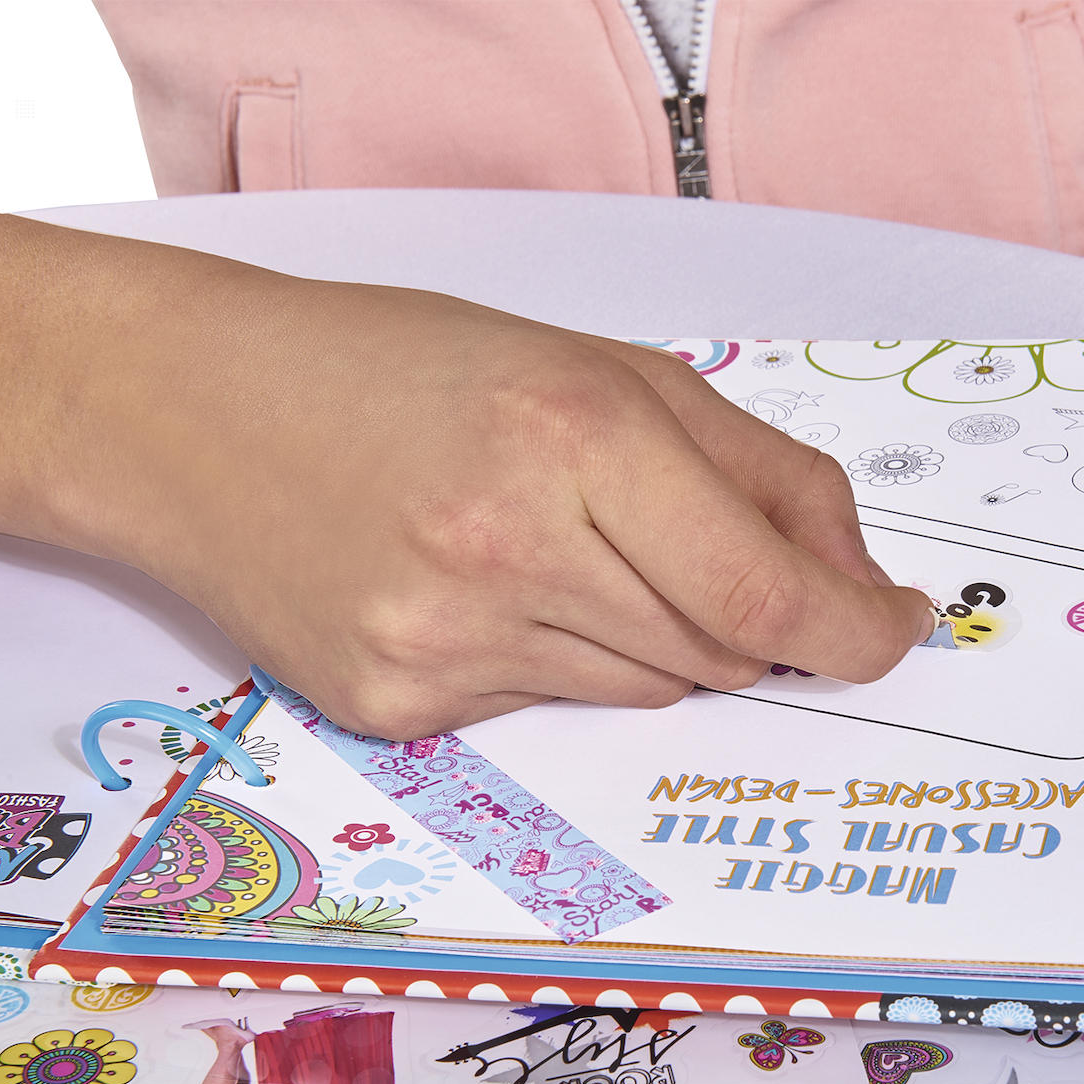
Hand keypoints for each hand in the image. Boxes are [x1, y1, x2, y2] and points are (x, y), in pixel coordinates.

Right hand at [0, 199, 934, 738]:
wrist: (188, 413)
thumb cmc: (407, 368)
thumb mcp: (604, 367)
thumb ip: (760, 474)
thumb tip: (863, 591)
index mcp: (573, 437)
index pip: (765, 592)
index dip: (853, 631)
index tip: (895, 634)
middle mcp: (509, 554)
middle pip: (719, 653)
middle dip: (745, 618)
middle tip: (685, 550)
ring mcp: (445, 647)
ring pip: (647, 693)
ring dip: (651, 638)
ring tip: (554, 550)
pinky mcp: (397, 713)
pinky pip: (553, 716)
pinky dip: (557, 663)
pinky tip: (477, 591)